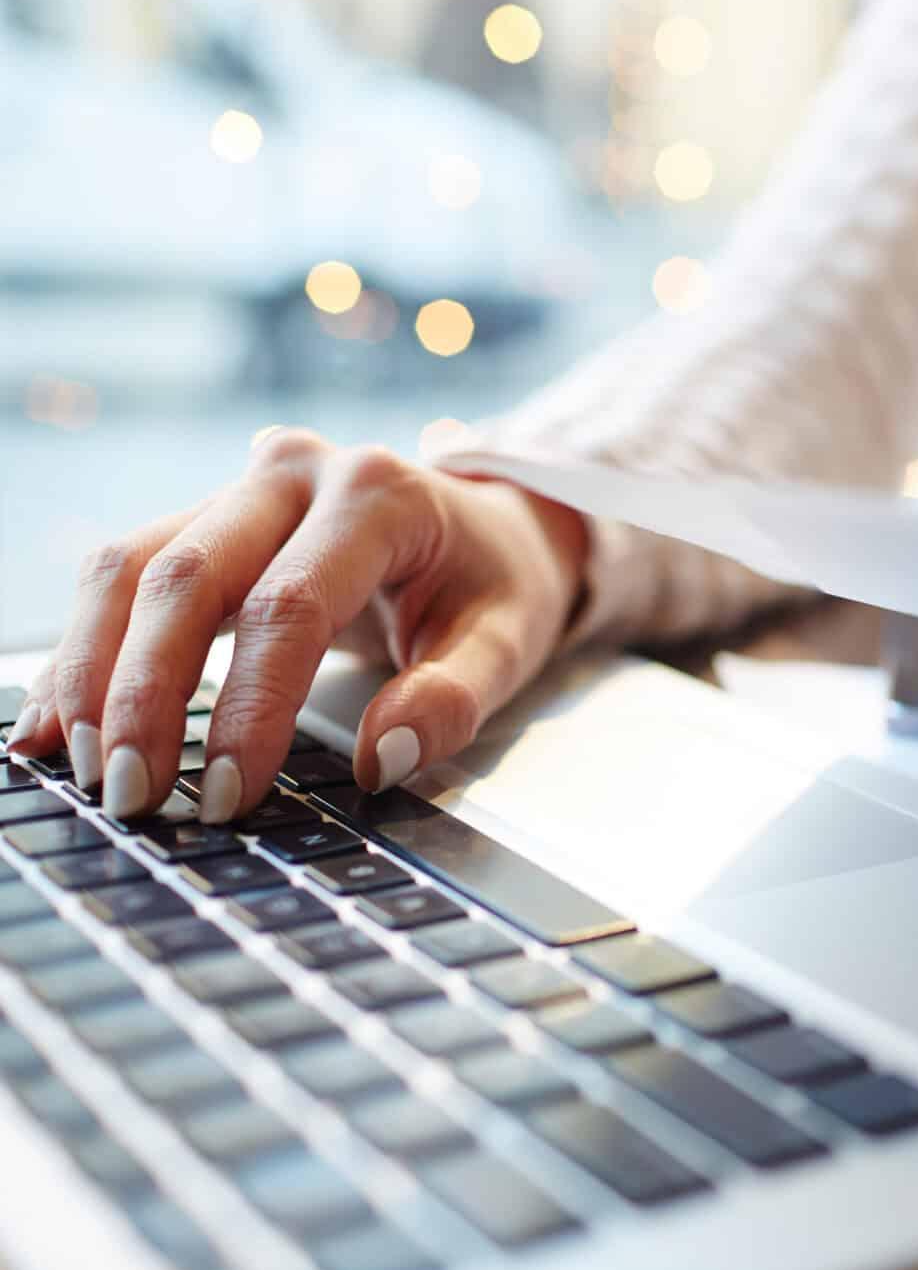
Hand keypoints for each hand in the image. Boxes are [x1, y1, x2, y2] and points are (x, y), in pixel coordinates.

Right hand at [7, 428, 587, 822]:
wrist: (489, 524)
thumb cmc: (497, 583)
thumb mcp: (510, 640)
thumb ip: (455, 700)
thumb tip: (381, 762)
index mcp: (377, 496)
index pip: (289, 606)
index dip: (250, 705)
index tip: (227, 792)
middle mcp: (293, 474)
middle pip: (186, 575)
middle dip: (144, 694)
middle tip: (132, 794)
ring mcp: (239, 489)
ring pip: (130, 566)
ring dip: (92, 670)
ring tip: (79, 766)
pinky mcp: (204, 518)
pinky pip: (123, 574)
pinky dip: (84, 649)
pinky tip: (56, 721)